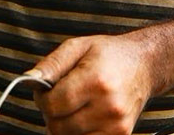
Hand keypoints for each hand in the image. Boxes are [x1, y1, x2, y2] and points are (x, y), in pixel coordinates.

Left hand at [29, 34, 153, 134]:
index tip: (43, 91)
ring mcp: (118, 126)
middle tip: (55, 98)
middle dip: (50, 113)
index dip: (41, 100)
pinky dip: (77, 132)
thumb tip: (29, 79)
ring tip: (69, 106)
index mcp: (96, 81)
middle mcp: (109, 107)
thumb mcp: (76, 47)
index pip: (54, 105)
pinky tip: (80, 116)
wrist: (144, 65)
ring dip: (62, 125)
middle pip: (59, 126)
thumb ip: (51, 64)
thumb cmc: (107, 53)